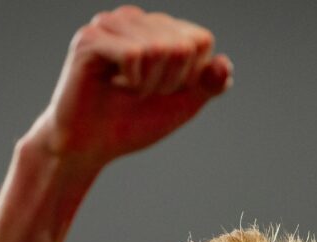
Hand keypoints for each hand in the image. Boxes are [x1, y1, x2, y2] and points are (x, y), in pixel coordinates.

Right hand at [26, 5, 232, 168]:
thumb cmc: (132, 123)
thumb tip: (226, 64)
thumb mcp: (181, 105)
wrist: (89, 147)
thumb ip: (208, 84)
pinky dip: (133, 81)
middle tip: (142, 94)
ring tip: (128, 91)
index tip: (164, 91)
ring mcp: (110, 24)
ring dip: (150, 84)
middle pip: (183, 45)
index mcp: (157, 28)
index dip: (191, 77)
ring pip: (160, 48)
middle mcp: (134, 19)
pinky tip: (114, 87)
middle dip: (170, 82)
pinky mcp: (90, 39)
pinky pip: (135, 55)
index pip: (201, 40)